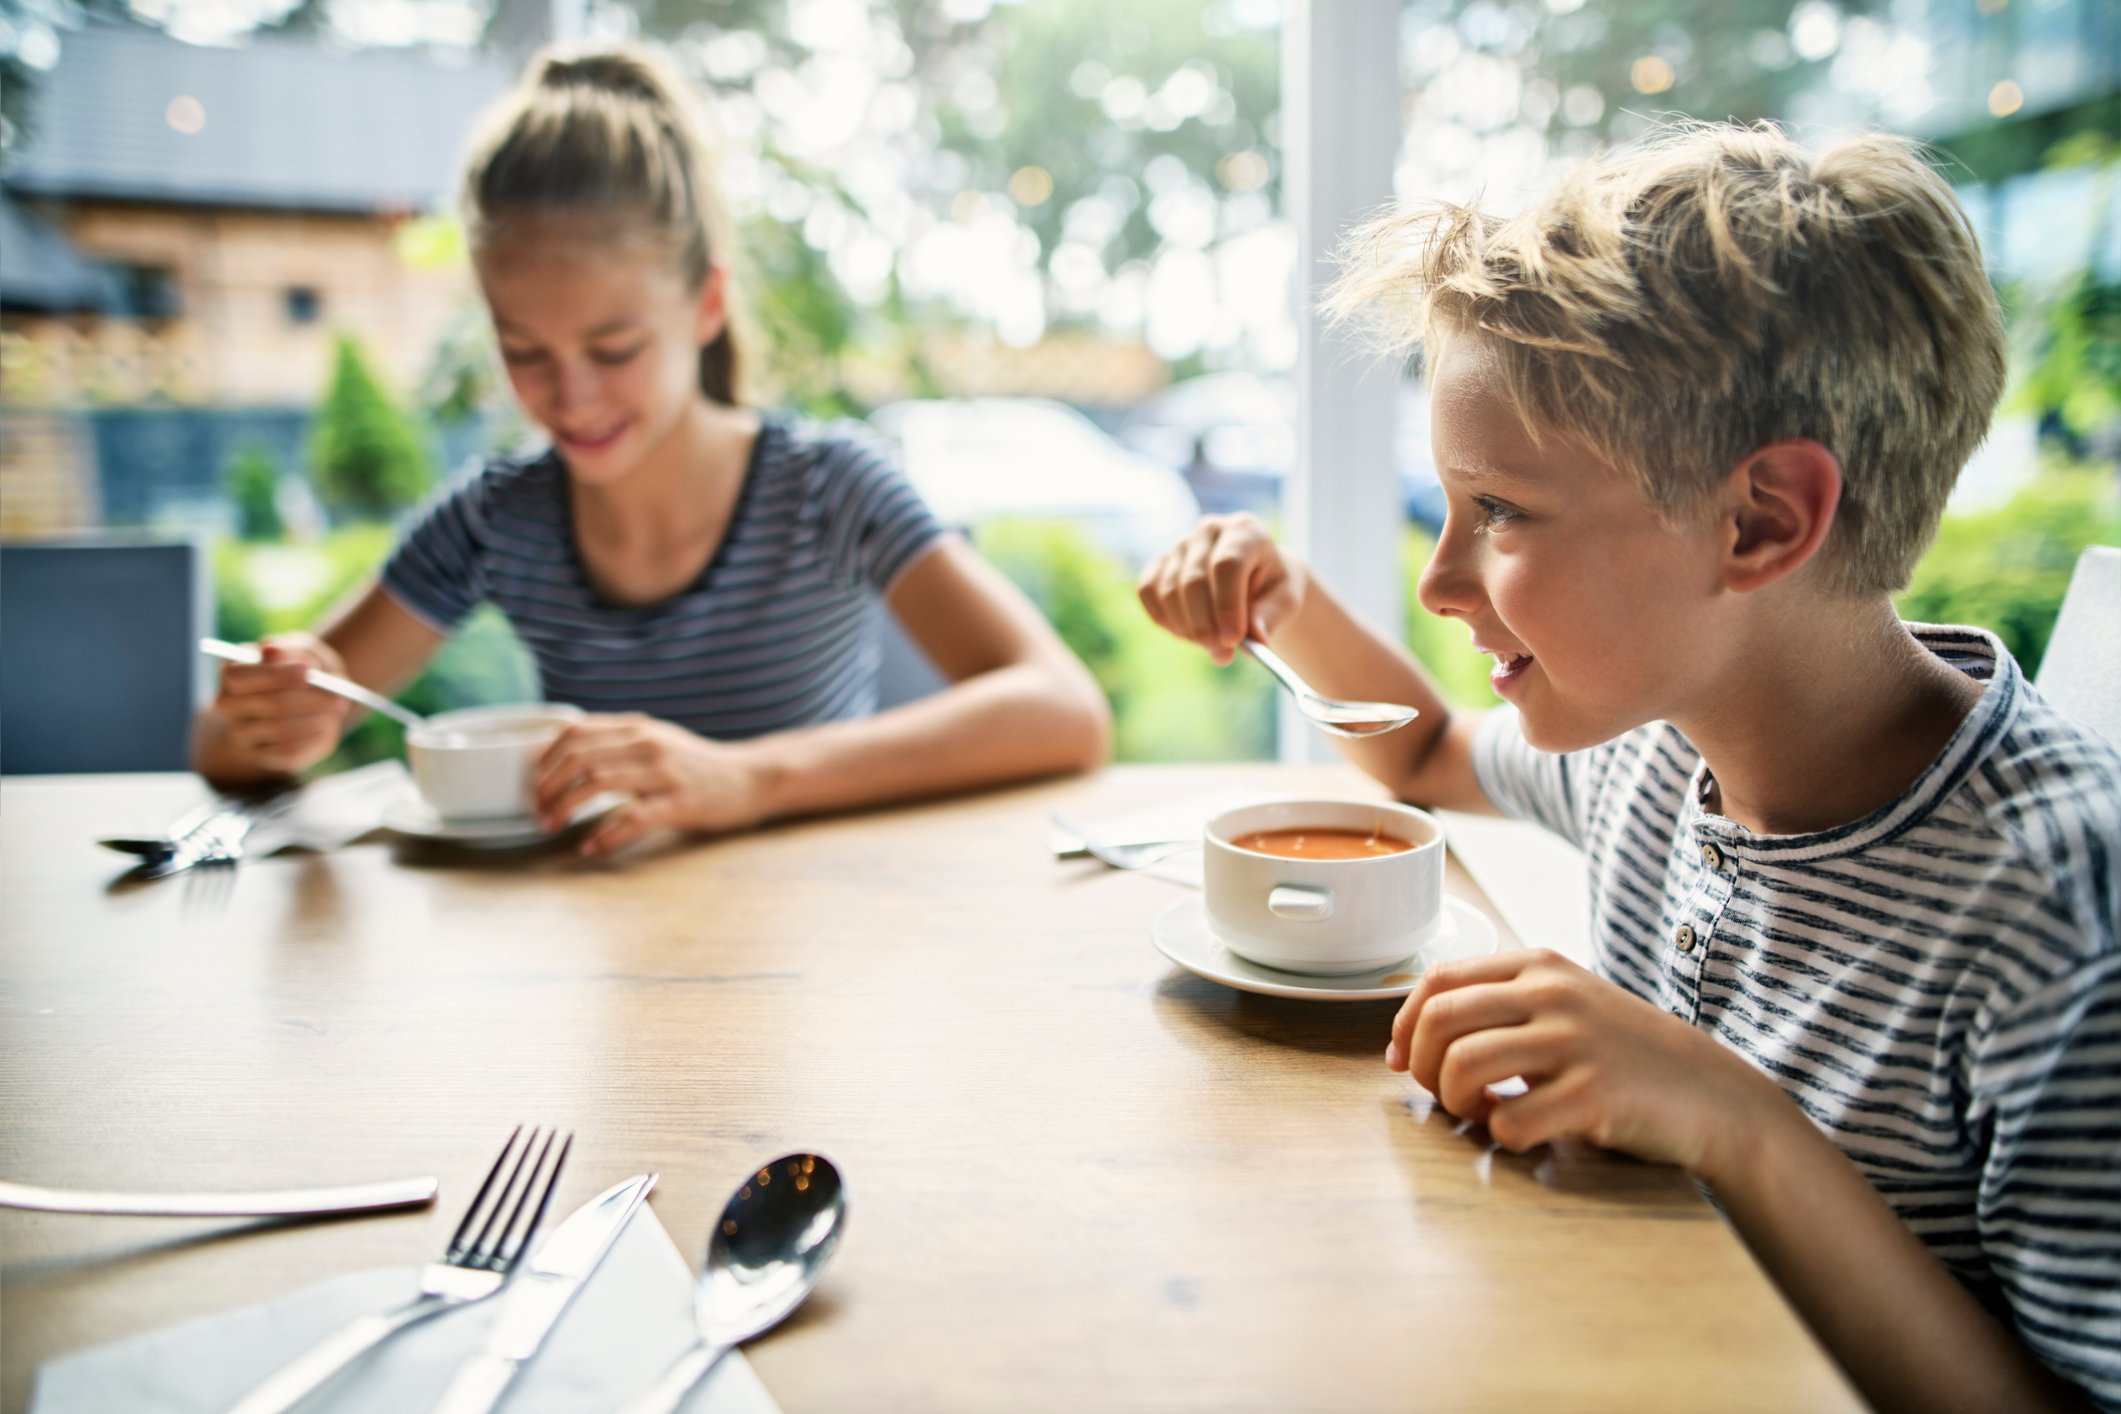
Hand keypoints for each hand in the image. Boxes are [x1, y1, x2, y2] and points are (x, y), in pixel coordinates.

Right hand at [210, 632, 352, 775]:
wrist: (310, 700)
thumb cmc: (303, 669)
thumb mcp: (303, 651)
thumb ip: (290, 649)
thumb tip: (270, 649)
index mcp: (232, 673)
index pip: (238, 678)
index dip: (273, 676)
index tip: (305, 673)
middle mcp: (229, 705)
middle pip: (265, 705)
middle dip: (308, 700)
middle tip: (336, 697)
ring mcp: (243, 733)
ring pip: (280, 730)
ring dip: (316, 719)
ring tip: (336, 709)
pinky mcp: (263, 755)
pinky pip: (288, 753)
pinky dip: (314, 739)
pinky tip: (327, 727)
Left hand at [532, 714, 764, 856]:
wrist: (750, 778)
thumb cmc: (697, 765)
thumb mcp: (657, 740)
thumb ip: (617, 741)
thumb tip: (563, 749)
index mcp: (637, 729)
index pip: (574, 733)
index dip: (544, 759)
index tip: (534, 784)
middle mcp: (647, 745)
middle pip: (578, 757)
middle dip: (547, 786)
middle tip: (538, 811)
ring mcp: (664, 774)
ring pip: (597, 781)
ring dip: (565, 806)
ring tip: (552, 825)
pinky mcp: (680, 803)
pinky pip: (633, 818)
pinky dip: (605, 835)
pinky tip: (590, 847)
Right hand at [1136, 513, 1307, 665]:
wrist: (1256, 579)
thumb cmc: (1273, 589)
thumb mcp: (1285, 601)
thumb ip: (1271, 616)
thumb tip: (1255, 638)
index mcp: (1245, 531)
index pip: (1227, 565)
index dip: (1227, 605)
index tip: (1233, 640)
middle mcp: (1208, 531)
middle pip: (1194, 581)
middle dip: (1205, 626)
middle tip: (1223, 655)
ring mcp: (1180, 545)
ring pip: (1169, 592)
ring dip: (1188, 629)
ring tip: (1213, 646)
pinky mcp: (1159, 562)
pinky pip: (1148, 593)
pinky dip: (1166, 620)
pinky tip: (1189, 633)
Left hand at [1384, 948, 1779, 1179]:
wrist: (1714, 1095)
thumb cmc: (1624, 1055)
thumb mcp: (1566, 1006)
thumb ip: (1499, 1006)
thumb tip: (1409, 1040)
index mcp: (1539, 966)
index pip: (1438, 979)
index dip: (1403, 1024)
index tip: (1400, 1060)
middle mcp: (1553, 995)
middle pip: (1439, 1020)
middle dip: (1420, 1066)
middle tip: (1439, 1094)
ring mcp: (1574, 1043)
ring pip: (1461, 1066)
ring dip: (1453, 1102)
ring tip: (1481, 1111)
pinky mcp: (1593, 1095)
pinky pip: (1507, 1120)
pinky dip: (1499, 1135)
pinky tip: (1521, 1131)